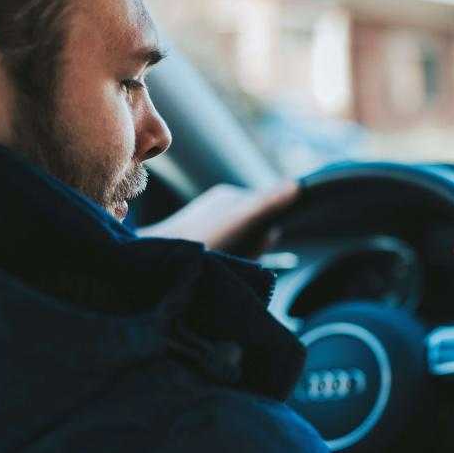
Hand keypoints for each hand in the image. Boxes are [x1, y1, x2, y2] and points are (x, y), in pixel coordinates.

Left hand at [138, 181, 298, 256]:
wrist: (155, 263)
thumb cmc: (200, 241)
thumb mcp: (240, 221)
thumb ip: (268, 202)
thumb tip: (297, 185)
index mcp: (228, 197)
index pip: (267, 212)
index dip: (266, 235)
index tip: (253, 246)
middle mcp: (216, 209)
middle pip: (254, 231)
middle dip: (252, 248)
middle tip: (234, 256)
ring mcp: (206, 227)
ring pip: (239, 246)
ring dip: (238, 258)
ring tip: (220, 262)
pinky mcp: (196, 246)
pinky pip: (224, 255)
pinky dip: (224, 264)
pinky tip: (211, 267)